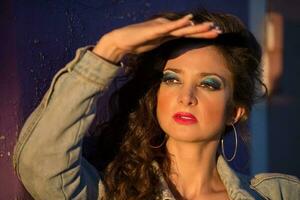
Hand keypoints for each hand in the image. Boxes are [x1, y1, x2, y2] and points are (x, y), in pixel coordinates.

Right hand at [93, 14, 220, 62]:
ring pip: (183, 28)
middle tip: (219, 32)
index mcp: (169, 35)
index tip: (214, 36)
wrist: (121, 41)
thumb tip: (171, 56)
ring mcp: (162, 28)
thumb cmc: (136, 44)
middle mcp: (168, 30)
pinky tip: (190, 20)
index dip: (201, 36)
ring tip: (210, 26)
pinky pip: (169, 26)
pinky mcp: (155, 29)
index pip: (188, 35)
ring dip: (197, 27)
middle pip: (189, 31)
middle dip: (204, 31)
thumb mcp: (154, 46)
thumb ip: (163, 47)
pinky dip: (180, 23)